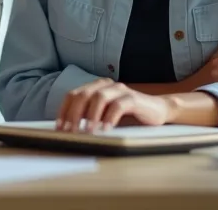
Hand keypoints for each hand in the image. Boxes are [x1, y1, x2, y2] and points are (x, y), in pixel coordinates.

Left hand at [56, 78, 170, 132]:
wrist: (158, 111)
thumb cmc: (128, 116)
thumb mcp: (103, 116)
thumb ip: (88, 117)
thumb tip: (67, 130)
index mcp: (95, 87)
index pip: (72, 95)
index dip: (63, 111)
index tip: (59, 128)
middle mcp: (105, 85)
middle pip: (82, 95)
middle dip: (73, 114)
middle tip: (70, 131)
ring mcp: (119, 90)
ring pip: (98, 97)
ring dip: (91, 116)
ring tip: (88, 132)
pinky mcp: (133, 98)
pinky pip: (118, 105)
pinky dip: (110, 118)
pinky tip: (106, 130)